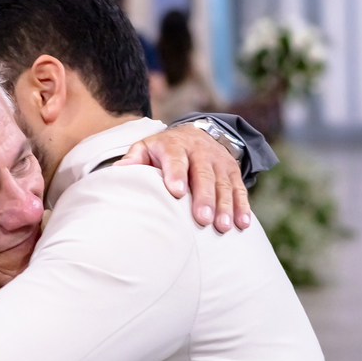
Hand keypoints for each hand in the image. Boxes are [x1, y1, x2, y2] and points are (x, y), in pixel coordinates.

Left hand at [114, 124, 250, 233]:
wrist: (196, 134)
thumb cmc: (165, 150)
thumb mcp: (147, 147)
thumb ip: (134, 159)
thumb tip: (118, 172)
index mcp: (175, 145)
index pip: (176, 159)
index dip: (176, 174)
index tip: (177, 192)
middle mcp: (200, 151)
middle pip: (203, 175)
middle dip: (204, 197)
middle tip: (203, 219)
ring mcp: (219, 161)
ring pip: (223, 184)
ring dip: (225, 206)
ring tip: (222, 226)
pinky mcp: (233, 171)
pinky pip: (239, 189)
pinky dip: (242, 206)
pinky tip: (243, 223)